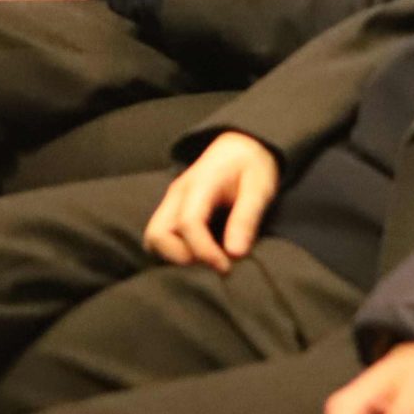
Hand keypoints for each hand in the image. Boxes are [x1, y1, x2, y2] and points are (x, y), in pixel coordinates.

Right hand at [144, 131, 279, 271]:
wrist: (240, 145)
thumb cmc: (251, 165)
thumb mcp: (259, 187)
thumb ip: (246, 218)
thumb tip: (235, 254)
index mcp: (200, 183)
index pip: (188, 223)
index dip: (204, 252)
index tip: (226, 267)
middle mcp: (178, 193)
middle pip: (158, 234)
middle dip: (182, 258)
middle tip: (213, 265)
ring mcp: (171, 201)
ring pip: (154, 238)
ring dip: (175, 256)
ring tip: (207, 261)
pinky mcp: (172, 210)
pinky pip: (160, 236)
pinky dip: (173, 252)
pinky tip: (199, 255)